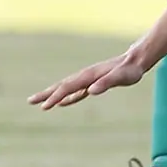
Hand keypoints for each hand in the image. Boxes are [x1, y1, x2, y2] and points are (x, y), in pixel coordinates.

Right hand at [28, 46, 147, 109]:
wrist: (137, 60)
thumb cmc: (130, 70)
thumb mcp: (121, 77)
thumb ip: (107, 83)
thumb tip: (91, 91)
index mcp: (89, 76)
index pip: (68, 87)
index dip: (56, 97)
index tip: (44, 106)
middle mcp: (86, 76)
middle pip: (62, 86)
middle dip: (46, 94)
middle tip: (30, 101)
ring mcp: (89, 79)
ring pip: (67, 88)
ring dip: (53, 95)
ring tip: (40, 103)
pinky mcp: (94, 83)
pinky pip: (76, 91)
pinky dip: (67, 97)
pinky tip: (62, 103)